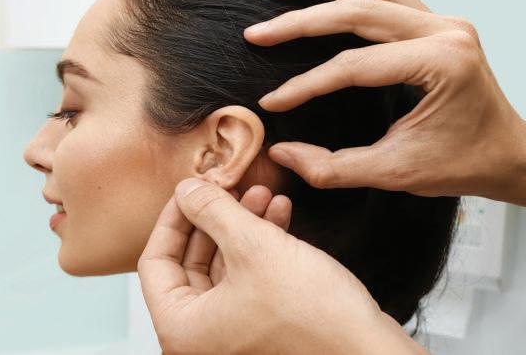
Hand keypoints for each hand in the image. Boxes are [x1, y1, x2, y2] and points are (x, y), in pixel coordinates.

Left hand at [138, 177, 426, 354]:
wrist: (369, 353)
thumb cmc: (315, 317)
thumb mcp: (254, 247)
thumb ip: (212, 211)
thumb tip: (187, 189)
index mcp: (181, 329)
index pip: (155, 262)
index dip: (174, 217)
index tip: (192, 189)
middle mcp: (199, 340)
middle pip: (190, 263)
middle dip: (216, 217)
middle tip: (231, 186)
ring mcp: (230, 337)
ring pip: (223, 268)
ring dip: (242, 227)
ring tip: (263, 193)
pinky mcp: (260, 331)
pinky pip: (247, 281)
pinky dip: (259, 248)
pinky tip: (278, 216)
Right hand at [245, 0, 525, 212]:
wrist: (506, 152)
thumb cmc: (460, 162)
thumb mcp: (395, 174)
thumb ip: (334, 168)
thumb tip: (282, 153)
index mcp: (440, 64)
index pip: (354, 66)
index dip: (306, 85)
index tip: (272, 102)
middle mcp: (444, 30)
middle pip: (358, 10)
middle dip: (300, 20)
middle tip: (257, 32)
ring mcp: (442, 19)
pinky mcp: (436, 20)